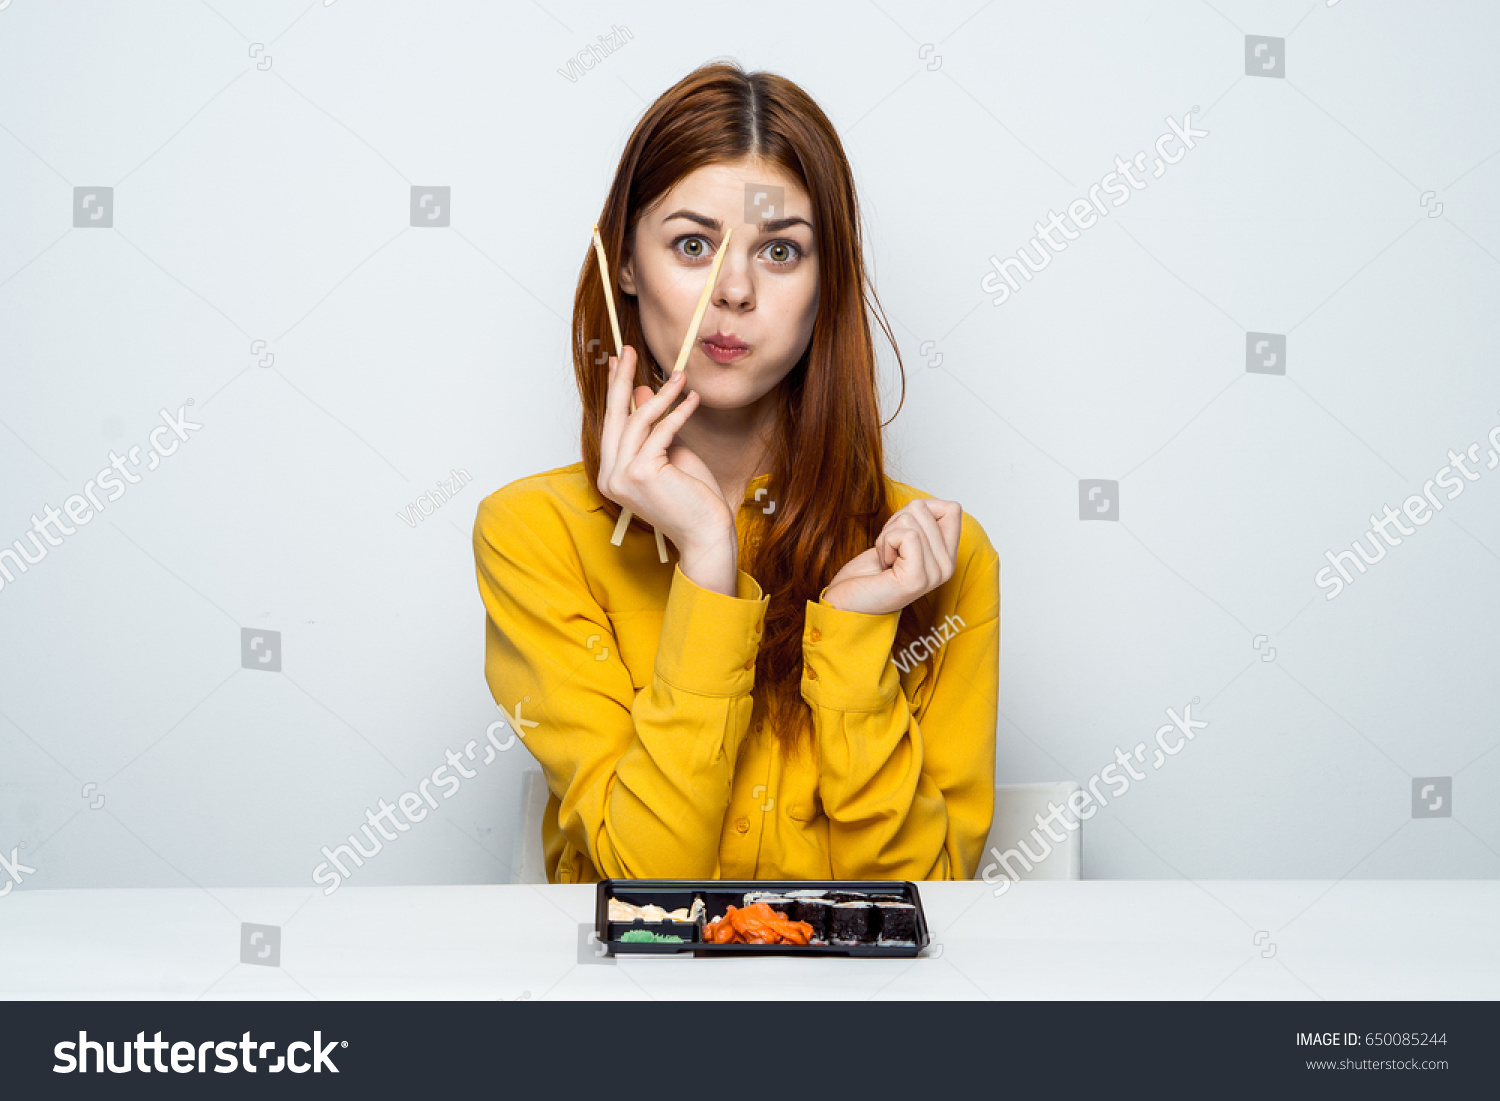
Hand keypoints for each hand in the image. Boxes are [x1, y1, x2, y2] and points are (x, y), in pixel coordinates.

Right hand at [596, 344, 736, 556]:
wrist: (707, 532)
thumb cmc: (693, 498)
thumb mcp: (671, 454)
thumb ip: (655, 427)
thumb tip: (645, 391)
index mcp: (612, 475)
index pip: (612, 425)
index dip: (615, 392)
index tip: (618, 363)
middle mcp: (610, 477)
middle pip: (615, 418)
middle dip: (622, 381)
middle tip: (629, 351)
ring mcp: (622, 477)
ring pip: (638, 422)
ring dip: (662, 395)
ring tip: (680, 376)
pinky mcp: (641, 473)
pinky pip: (661, 431)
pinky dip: (678, 412)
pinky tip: (692, 399)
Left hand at [822, 499, 961, 615]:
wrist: (847, 603)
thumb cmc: (871, 573)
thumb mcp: (902, 541)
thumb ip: (920, 525)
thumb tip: (924, 505)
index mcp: (947, 557)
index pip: (953, 508)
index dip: (920, 509)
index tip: (903, 532)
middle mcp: (947, 567)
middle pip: (923, 508)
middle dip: (895, 522)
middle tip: (889, 551)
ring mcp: (934, 574)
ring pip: (911, 519)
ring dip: (887, 534)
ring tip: (886, 559)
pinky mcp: (917, 578)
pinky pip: (905, 535)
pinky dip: (885, 542)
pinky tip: (884, 564)